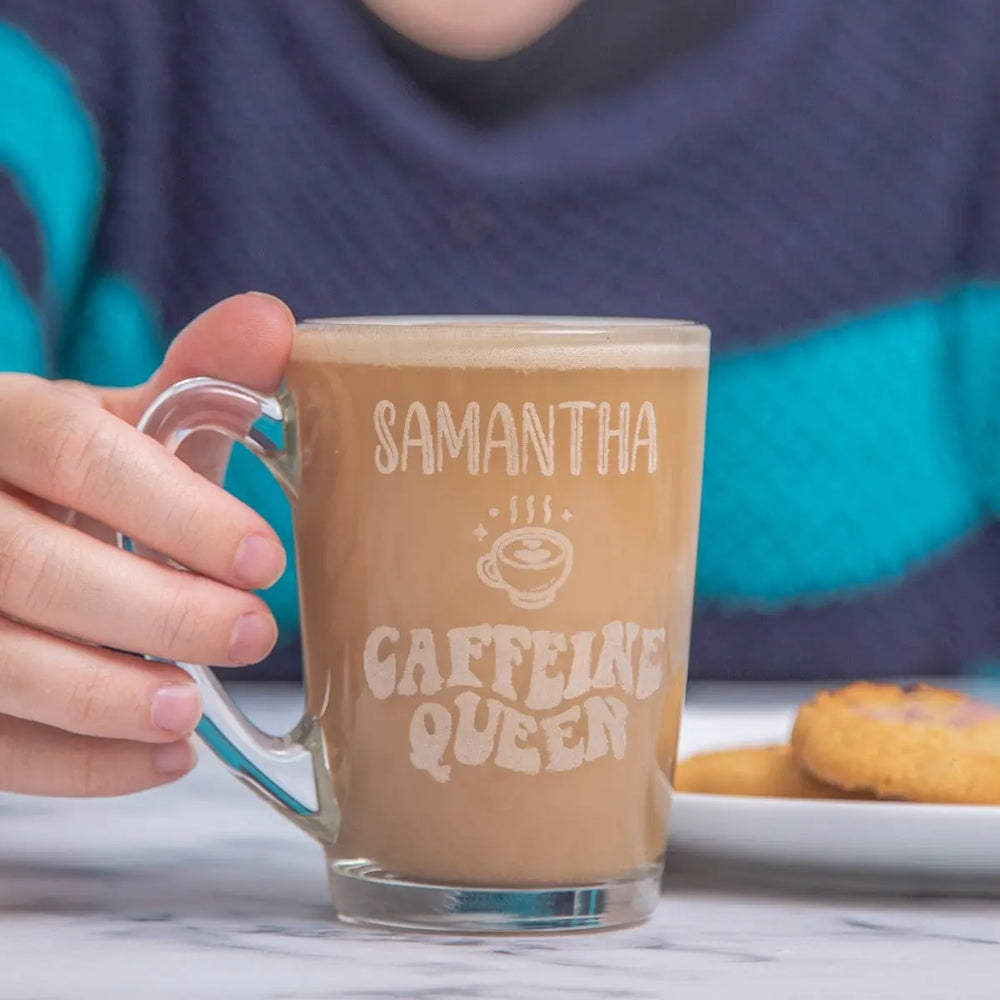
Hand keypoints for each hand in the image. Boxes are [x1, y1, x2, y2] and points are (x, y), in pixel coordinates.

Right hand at [0, 293, 293, 796]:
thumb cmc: (62, 475)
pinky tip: (162, 760)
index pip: (73, 452)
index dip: (173, 508)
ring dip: (101, 698)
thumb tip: (275, 323)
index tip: (263, 559)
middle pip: (28, 565)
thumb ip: (195, 383)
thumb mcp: (118, 423)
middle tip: (251, 635)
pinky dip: (77, 765)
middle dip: (153, 610)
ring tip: (190, 711)